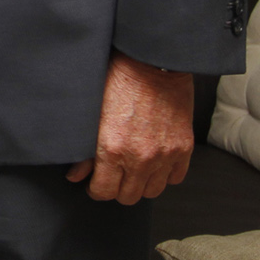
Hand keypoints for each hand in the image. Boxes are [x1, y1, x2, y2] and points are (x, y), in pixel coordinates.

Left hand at [66, 52, 194, 202]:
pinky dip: (164, 175)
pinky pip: (175, 178)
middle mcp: (140, 158)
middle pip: (128, 197)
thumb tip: (75, 176)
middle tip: (111, 176)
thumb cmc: (116, 82)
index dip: (95, 190)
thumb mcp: (91, 114)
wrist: (150, 63)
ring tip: (131, 170)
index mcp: (112, 149)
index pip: (104, 192)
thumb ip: (83, 150)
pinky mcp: (183, 148)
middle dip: (116, 189)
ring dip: (140, 184)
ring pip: (152, 191)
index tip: (93, 184)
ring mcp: (165, 155)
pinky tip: (153, 163)